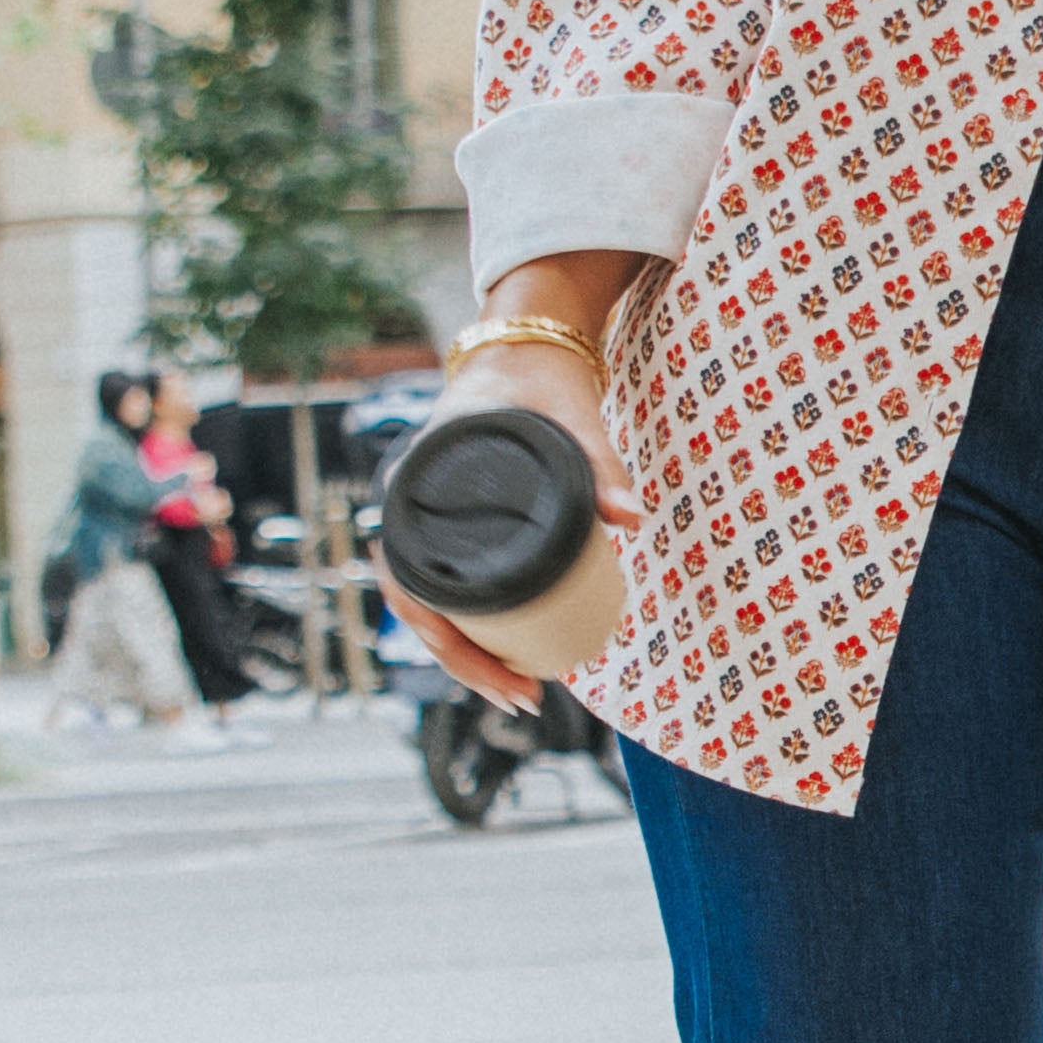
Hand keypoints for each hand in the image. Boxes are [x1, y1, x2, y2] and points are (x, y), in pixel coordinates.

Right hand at [389, 306, 641, 714]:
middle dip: (467, 665)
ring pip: (435, 605)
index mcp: (416, 488)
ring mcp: (432, 522)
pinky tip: (514, 655)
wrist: (525, 343)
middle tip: (525, 700)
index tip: (497, 675)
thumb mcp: (569, 414)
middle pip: (421, 610)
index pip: (409, 585)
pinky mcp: (458, 527)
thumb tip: (632, 520)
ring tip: (523, 693)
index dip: (445, 641)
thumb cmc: (538, 377)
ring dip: (471, 653)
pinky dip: (480, 626)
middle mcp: (413, 511)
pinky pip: (456, 587)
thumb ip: (599, 463)